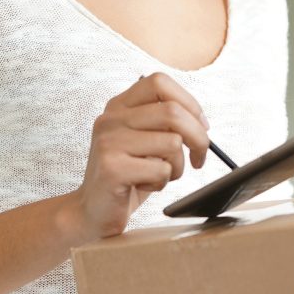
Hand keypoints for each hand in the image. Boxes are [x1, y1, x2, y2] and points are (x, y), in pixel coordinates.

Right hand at [68, 73, 209, 239]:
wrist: (92, 211)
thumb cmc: (128, 175)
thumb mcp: (145, 141)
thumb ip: (165, 123)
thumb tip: (201, 122)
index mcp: (119, 106)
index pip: (159, 82)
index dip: (189, 102)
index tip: (201, 125)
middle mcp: (111, 118)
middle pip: (172, 112)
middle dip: (198, 137)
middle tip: (199, 158)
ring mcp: (109, 142)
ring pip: (172, 143)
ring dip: (177, 166)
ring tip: (160, 175)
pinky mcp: (112, 168)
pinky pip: (161, 170)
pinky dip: (163, 183)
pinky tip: (144, 186)